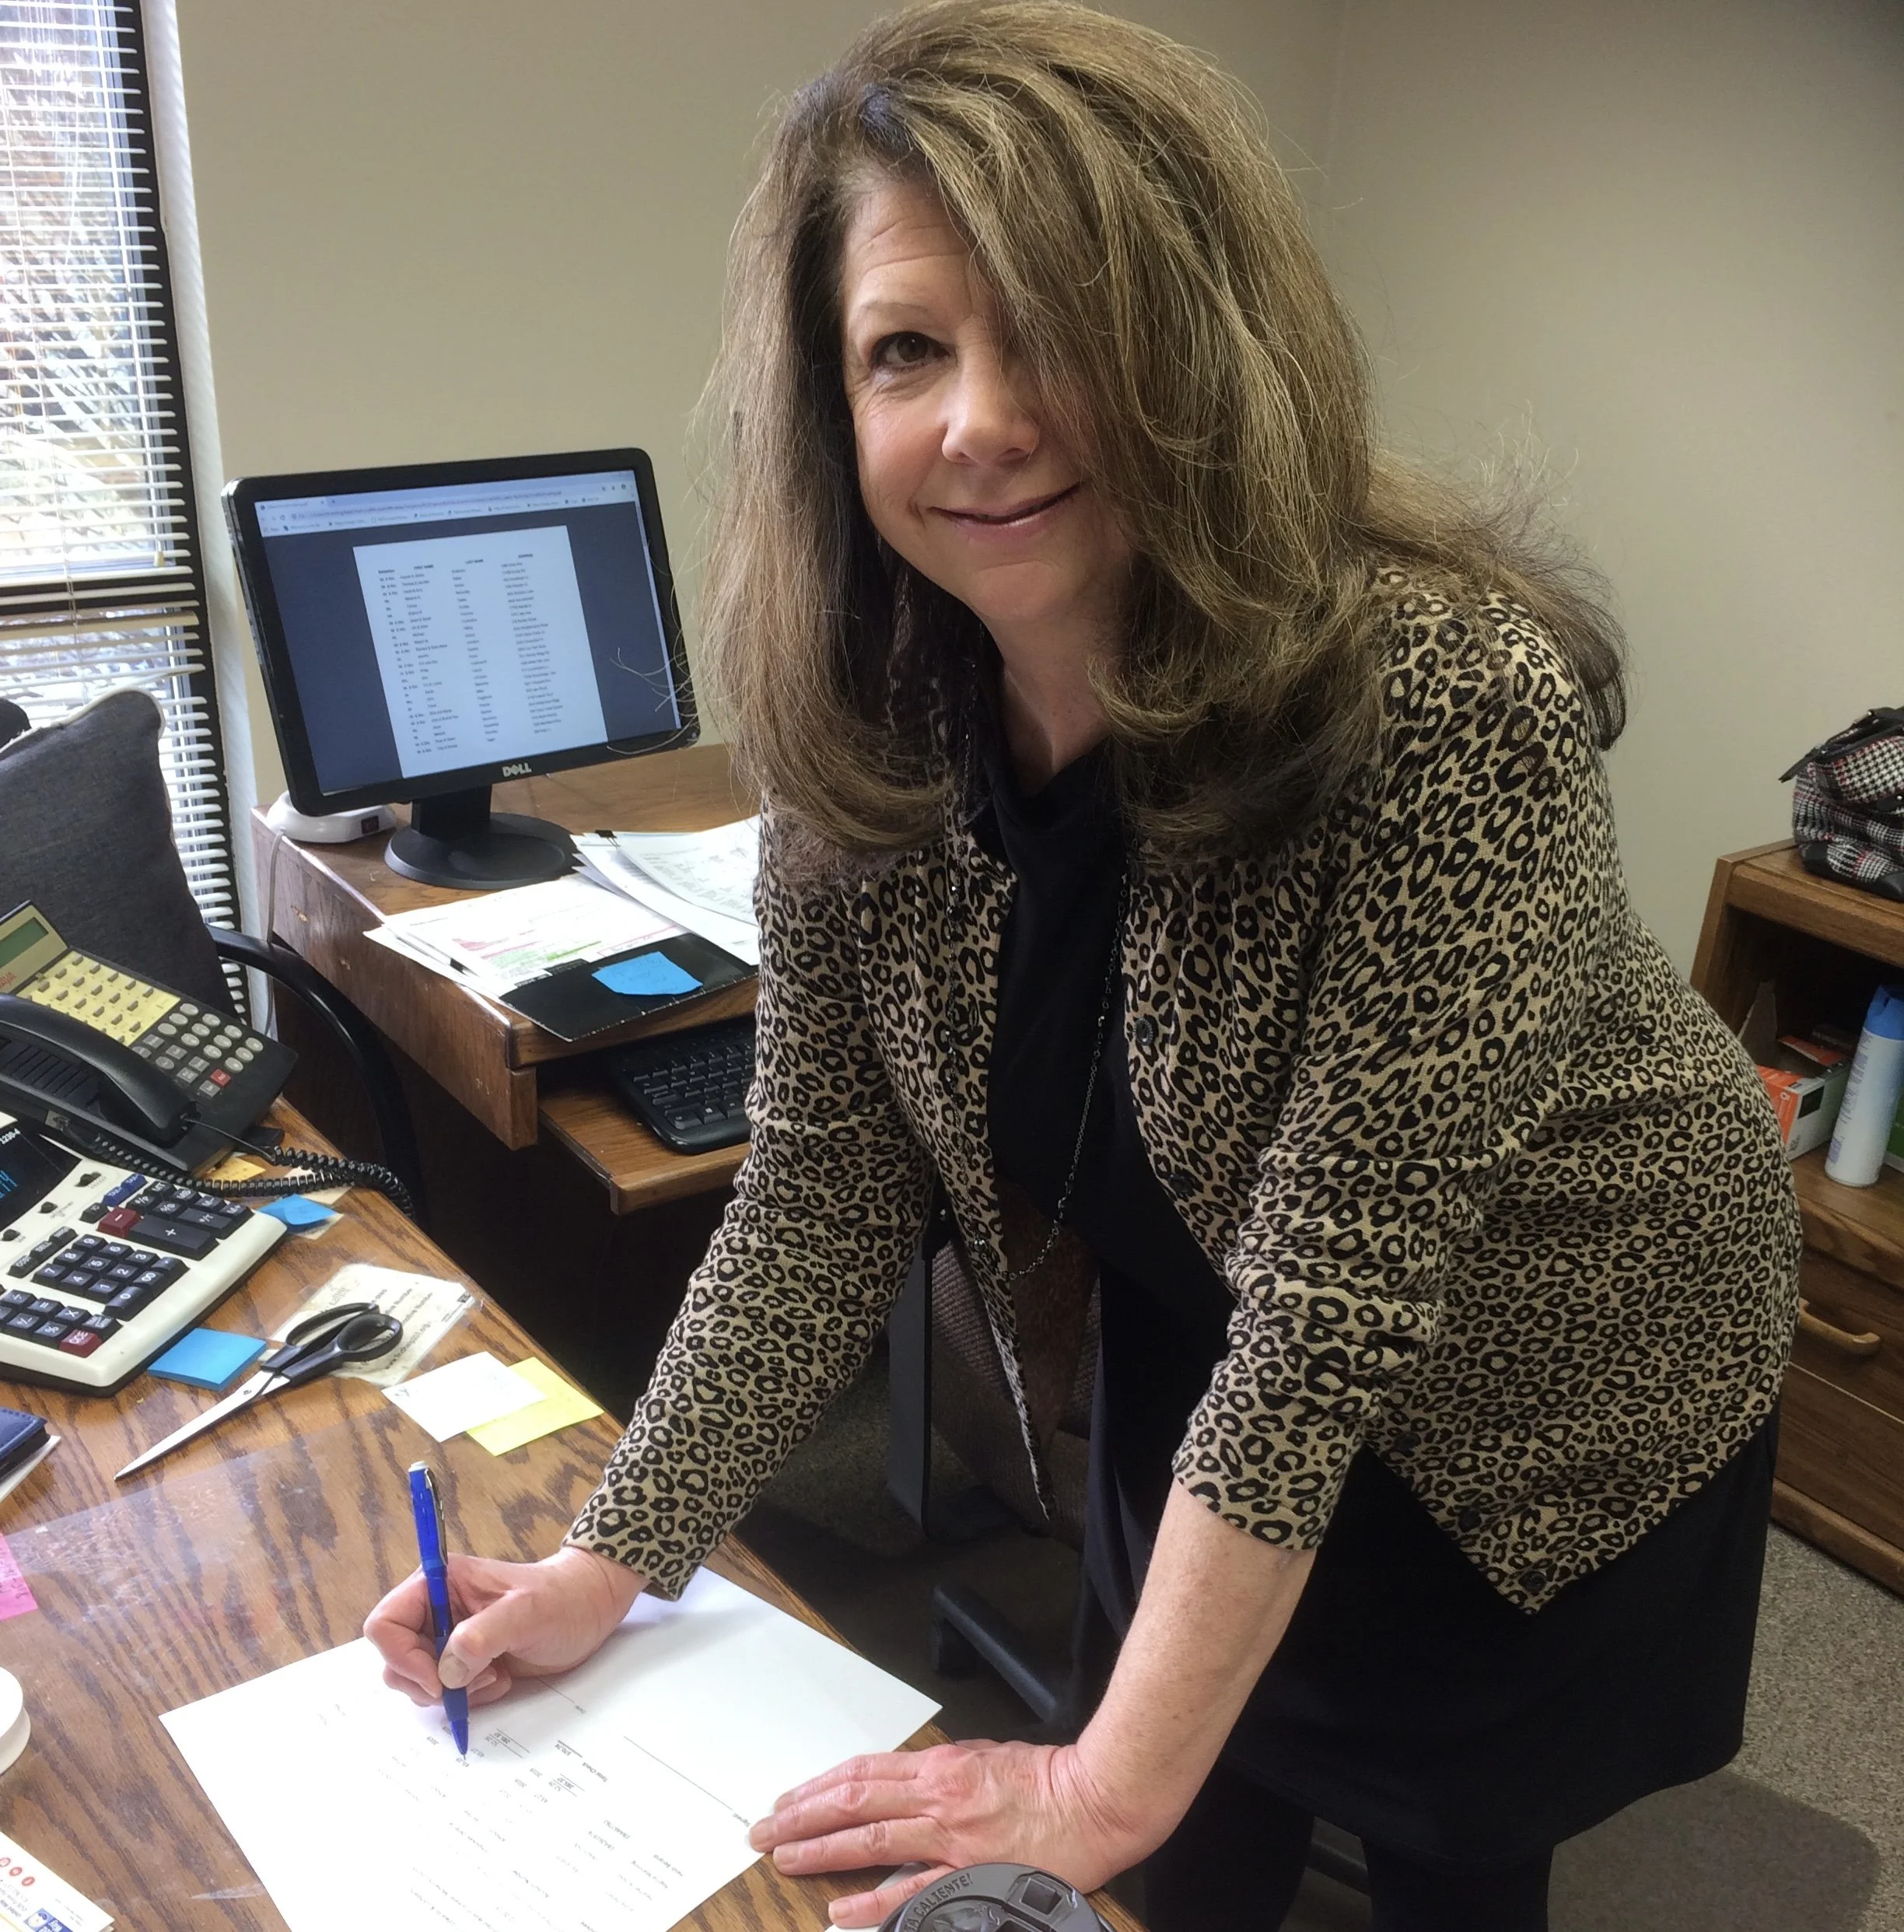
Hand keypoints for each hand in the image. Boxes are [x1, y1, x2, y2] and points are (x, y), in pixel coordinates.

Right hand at [364, 1544, 642, 1706]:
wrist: (590, 1609)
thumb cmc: (563, 1599)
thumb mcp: (527, 1612)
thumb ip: (484, 1635)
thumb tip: (447, 1669)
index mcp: (440, 1583)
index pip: (385, 1623)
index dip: (402, 1656)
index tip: (438, 1679)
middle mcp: (436, 1610)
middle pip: (395, 1659)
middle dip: (429, 1681)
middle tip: (474, 1679)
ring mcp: (448, 1637)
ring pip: (416, 1681)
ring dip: (451, 1692)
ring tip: (492, 1676)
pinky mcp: (464, 1662)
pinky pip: (443, 1693)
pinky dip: (466, 1698)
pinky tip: (499, 1679)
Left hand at [747, 1740, 1153, 1926]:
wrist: (1095, 1799)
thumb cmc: (1048, 1778)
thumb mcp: (987, 1756)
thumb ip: (945, 1770)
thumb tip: (909, 1782)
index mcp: (940, 1767)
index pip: (863, 1774)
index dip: (820, 1787)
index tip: (788, 1799)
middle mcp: (936, 1797)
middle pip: (854, 1801)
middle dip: (803, 1815)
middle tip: (763, 1830)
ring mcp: (950, 1837)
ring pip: (871, 1838)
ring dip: (822, 1849)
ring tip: (783, 1857)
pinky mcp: (971, 1873)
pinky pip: (911, 1891)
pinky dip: (870, 1901)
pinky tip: (839, 1908)